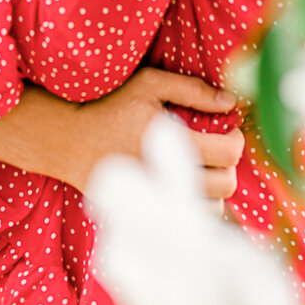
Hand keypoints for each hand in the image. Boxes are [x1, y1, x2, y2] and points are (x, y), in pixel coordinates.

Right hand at [54, 68, 242, 199]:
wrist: (67, 140)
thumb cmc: (108, 107)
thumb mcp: (147, 84)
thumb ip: (191, 89)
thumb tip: (230, 102)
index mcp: (171, 142)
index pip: (227, 153)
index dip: (237, 141)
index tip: (229, 133)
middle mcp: (166, 173)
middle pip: (225, 184)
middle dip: (229, 167)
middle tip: (218, 152)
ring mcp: (157, 198)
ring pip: (211, 207)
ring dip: (215, 190)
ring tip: (204, 171)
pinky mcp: (147, 212)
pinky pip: (187, 220)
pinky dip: (195, 205)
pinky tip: (186, 187)